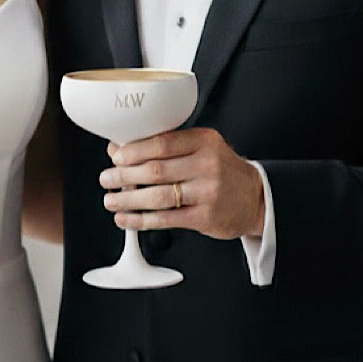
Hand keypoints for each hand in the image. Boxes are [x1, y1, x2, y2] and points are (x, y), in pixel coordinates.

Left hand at [99, 127, 264, 239]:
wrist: (255, 197)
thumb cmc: (221, 170)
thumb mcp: (200, 148)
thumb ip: (165, 147)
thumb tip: (119, 148)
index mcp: (204, 141)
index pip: (162, 143)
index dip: (133, 151)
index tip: (115, 157)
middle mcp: (207, 165)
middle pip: (156, 170)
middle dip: (124, 176)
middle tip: (107, 179)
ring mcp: (208, 192)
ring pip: (158, 197)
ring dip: (128, 200)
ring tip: (111, 200)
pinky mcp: (206, 217)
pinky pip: (166, 219)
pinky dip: (140, 220)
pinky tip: (126, 219)